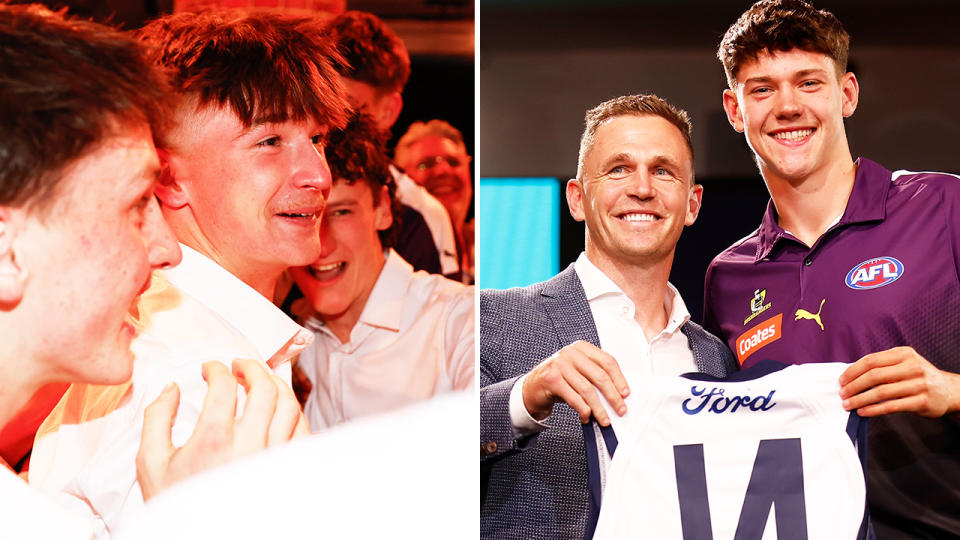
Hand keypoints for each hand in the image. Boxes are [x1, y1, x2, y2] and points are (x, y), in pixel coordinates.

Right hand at [136, 358, 308, 499]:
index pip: (225, 386)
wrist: (200, 537)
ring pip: (289, 406)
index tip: (210, 368)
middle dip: (252, 367)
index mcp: (214, 441)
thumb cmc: (176, 502)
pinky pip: (302, 432)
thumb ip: (157, 418)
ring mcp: (271, 457)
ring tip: (261, 381)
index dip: (217, 369)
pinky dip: (293, 413)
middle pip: (265, 388)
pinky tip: (279, 410)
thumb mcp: (152, 462)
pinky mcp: (284, 468)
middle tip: (239, 365)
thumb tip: (171, 387)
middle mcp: (249, 446)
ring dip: (276, 385)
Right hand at [522, 340, 628, 425]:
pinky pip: (574, 398)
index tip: (626, 394)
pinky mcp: (552, 380)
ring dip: (599, 408)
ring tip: (604, 420)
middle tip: (620, 410)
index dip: (619, 379)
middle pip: (599, 376)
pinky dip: (583, 411)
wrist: (533, 386)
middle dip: (613, 396)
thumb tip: (618, 394)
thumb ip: (595, 375)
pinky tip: (587, 417)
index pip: (607, 361)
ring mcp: (559, 365)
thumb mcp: (578, 371)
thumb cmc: (560, 379)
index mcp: (581, 348)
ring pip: (587, 390)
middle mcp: (570, 353)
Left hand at [839, 346, 959, 416]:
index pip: (871, 361)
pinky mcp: (922, 401)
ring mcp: (919, 384)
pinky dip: (873, 409)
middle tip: (842, 394)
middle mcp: (912, 367)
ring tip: (848, 404)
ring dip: (860, 399)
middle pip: (874, 376)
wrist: (949, 390)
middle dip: (854, 386)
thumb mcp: (904, 362)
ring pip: (881, 392)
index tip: (842, 380)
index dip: (853, 371)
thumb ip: (883, 365)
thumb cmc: (918, 376)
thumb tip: (852, 375)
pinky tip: (863, 412)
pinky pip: (892, 406)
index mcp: (904, 354)